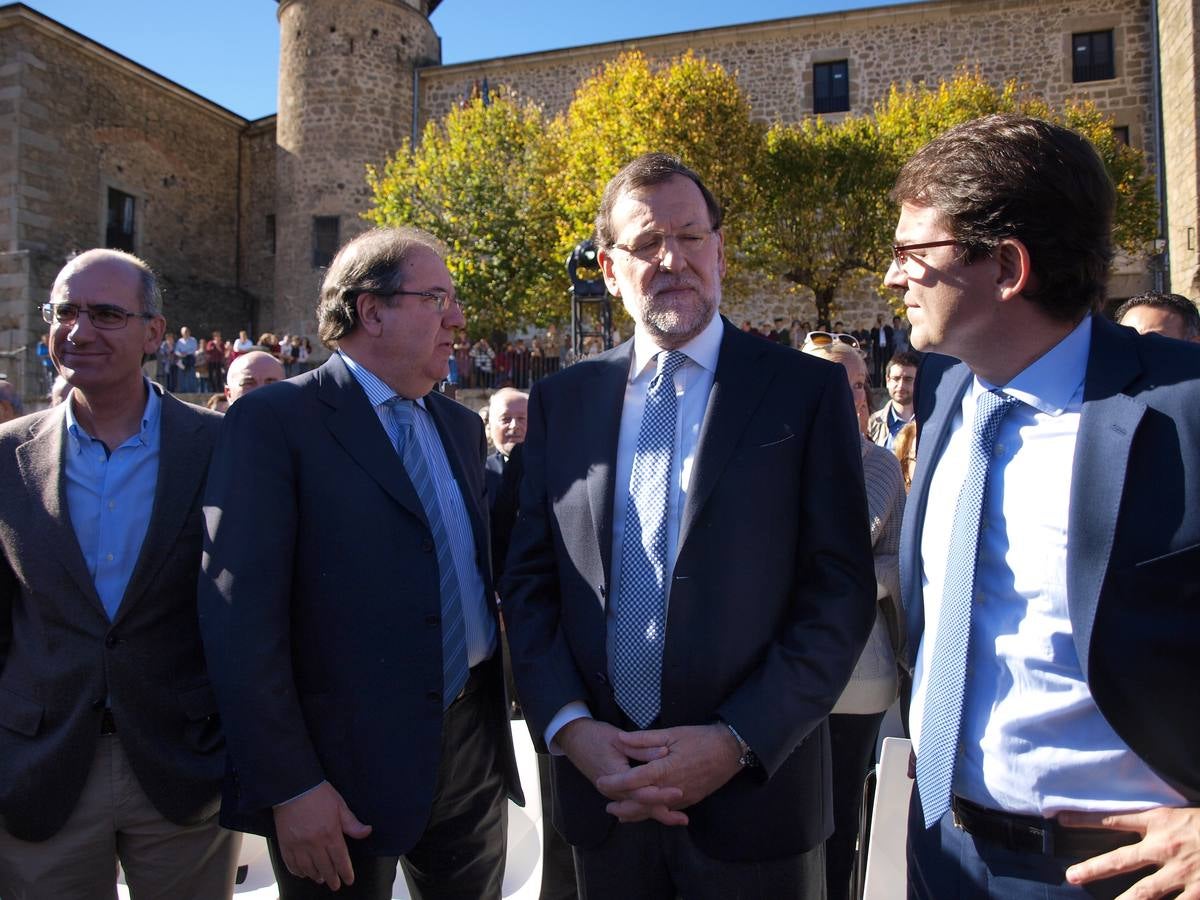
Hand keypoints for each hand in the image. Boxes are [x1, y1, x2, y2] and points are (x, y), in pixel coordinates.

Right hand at [273, 781, 372, 889]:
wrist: (293, 787)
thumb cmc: (319, 794)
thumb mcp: (340, 805)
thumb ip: (352, 823)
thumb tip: (368, 832)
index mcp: (331, 834)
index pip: (341, 859)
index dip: (346, 872)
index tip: (348, 880)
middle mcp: (315, 844)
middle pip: (325, 868)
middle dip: (332, 878)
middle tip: (335, 885)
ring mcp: (298, 846)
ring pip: (308, 869)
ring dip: (316, 876)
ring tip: (321, 879)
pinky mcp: (285, 844)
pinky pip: (291, 864)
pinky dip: (298, 871)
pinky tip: (303, 873)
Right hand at [555, 718, 683, 825]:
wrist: (574, 739)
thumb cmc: (596, 736)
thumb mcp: (619, 739)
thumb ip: (642, 748)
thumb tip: (664, 753)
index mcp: (615, 777)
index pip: (641, 792)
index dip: (661, 794)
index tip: (680, 792)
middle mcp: (613, 791)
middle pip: (641, 806)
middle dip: (663, 812)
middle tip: (684, 818)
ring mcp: (613, 794)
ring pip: (638, 809)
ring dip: (658, 814)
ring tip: (680, 819)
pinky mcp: (615, 792)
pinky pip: (633, 805)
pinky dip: (647, 810)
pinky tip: (663, 814)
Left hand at [597, 724, 742, 820]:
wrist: (729, 751)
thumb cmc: (700, 739)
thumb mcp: (671, 733)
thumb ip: (644, 739)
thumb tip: (621, 738)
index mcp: (664, 769)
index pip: (633, 780)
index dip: (614, 782)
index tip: (600, 781)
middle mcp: (671, 788)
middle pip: (640, 803)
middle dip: (621, 805)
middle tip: (606, 804)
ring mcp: (682, 797)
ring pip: (653, 811)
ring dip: (634, 814)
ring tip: (618, 813)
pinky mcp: (689, 801)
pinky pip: (667, 811)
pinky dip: (652, 813)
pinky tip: (643, 812)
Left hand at [1062, 806, 1199, 898]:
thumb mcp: (1185, 812)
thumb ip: (1161, 820)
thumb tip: (1140, 824)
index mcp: (1161, 821)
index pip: (1114, 818)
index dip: (1085, 819)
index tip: (1061, 820)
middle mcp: (1165, 847)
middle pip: (1120, 859)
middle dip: (1093, 868)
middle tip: (1071, 876)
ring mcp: (1183, 873)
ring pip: (1145, 892)